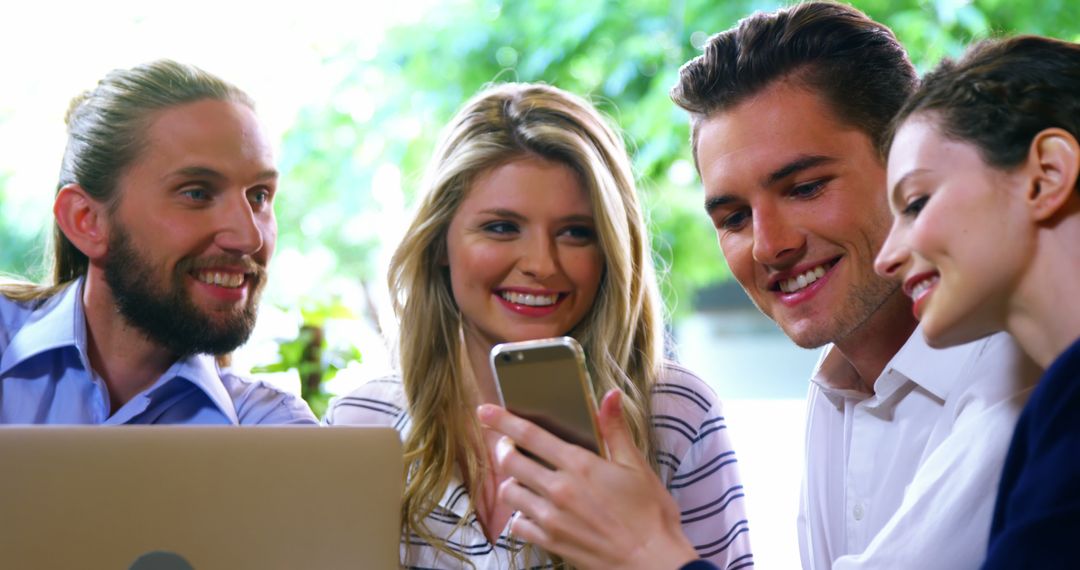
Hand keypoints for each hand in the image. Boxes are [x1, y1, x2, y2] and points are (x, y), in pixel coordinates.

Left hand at [477, 389, 698, 569]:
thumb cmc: (650, 514)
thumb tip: (609, 397)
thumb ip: (616, 430)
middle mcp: (560, 490)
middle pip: (510, 462)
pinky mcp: (551, 542)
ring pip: (509, 492)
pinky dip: (519, 514)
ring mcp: (552, 518)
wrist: (652, 562)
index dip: (502, 420)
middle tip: (506, 445)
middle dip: (502, 449)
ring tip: (521, 478)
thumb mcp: (637, 466)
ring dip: (509, 482)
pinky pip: (518, 525)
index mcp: (580, 465)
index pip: (530, 435)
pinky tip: (532, 510)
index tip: (485, 411)